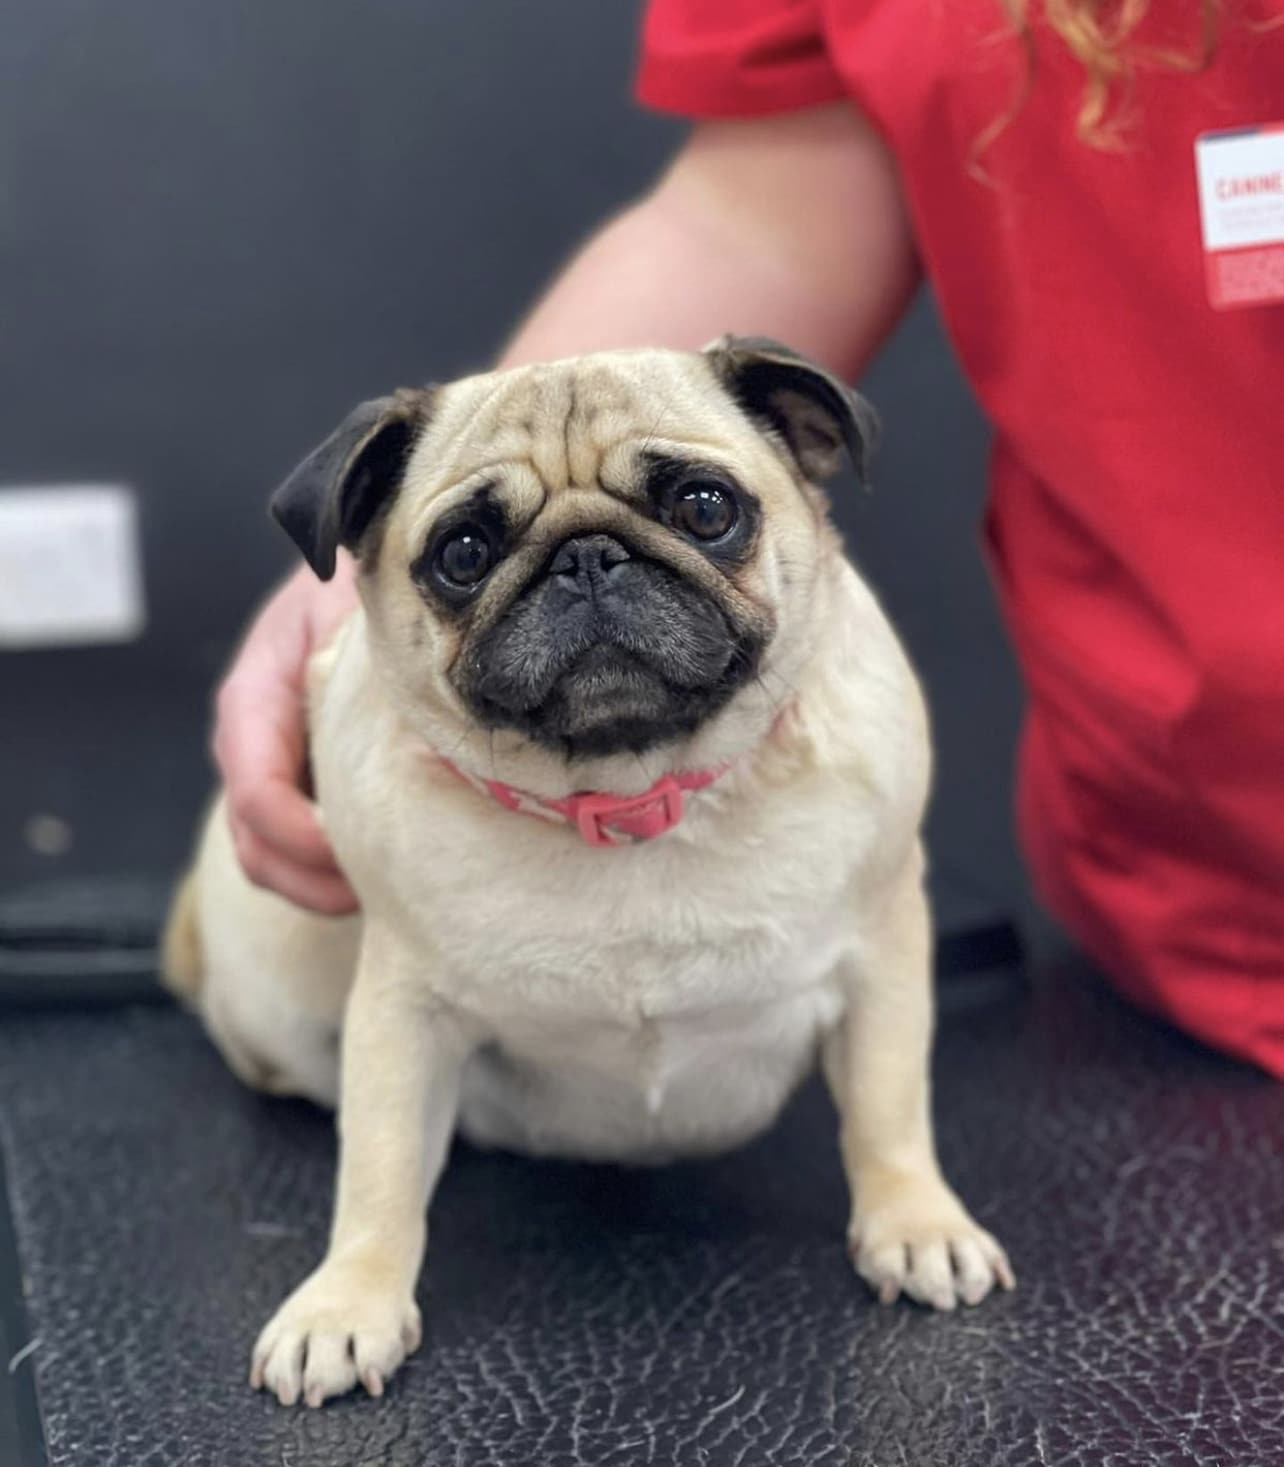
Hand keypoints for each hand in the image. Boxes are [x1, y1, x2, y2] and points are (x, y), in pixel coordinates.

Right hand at [212, 555, 359, 913]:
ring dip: (321, 886)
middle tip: (385, 893)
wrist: (355, 573)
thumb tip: (415, 703)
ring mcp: (269, 769)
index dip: (303, 837)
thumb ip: (360, 650)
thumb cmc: (354, 585)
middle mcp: (250, 742)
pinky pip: (298, 846)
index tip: (362, 853)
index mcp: (254, 699)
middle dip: (313, 880)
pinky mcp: (298, 784)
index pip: (258, 791)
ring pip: (270, 857)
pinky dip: (331, 870)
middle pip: (256, 842)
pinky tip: (387, 868)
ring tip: (389, 889)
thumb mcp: (354, 603)